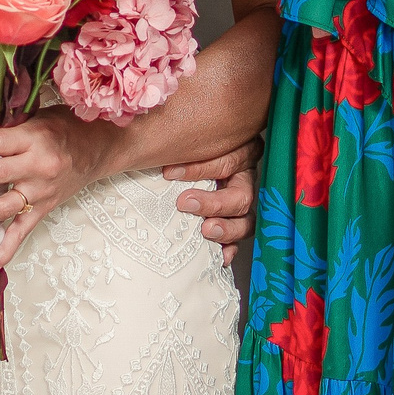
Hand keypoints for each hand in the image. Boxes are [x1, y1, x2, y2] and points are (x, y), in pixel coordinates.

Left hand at [0, 107, 113, 271]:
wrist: (101, 146)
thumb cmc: (66, 127)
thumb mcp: (36, 116)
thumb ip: (6, 127)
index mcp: (34, 137)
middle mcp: (39, 166)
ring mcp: (42, 191)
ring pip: (2, 206)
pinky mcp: (45, 208)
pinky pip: (23, 232)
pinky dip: (6, 250)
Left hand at [165, 138, 259, 265]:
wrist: (174, 165)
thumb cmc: (180, 146)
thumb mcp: (181, 140)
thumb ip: (176, 139)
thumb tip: (148, 138)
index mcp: (239, 152)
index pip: (228, 161)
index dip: (199, 168)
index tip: (168, 173)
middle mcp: (244, 178)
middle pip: (241, 195)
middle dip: (213, 202)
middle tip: (184, 203)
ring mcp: (240, 203)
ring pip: (245, 220)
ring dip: (227, 228)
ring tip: (206, 230)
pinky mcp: (233, 224)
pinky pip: (238, 240)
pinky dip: (228, 248)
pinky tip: (219, 256)